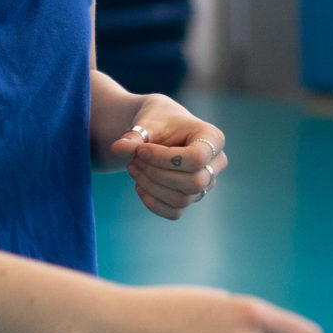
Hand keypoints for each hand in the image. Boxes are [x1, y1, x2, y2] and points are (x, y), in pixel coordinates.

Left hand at [108, 97, 225, 219]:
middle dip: (157, 174)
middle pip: (194, 183)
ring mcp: (205, 184)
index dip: (165, 158)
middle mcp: (215, 164)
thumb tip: (117, 148)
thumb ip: (134, 136)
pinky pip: (174, 212)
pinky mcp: (191, 198)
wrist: (160, 128)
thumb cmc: (159, 120)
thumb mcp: (147, 122)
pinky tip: (139, 185)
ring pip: (182, 199)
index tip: (141, 150)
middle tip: (134, 160)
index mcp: (213, 139)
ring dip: (152, 187)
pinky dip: (153, 202)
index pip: (197, 158)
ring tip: (132, 167)